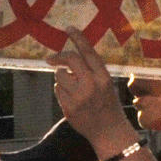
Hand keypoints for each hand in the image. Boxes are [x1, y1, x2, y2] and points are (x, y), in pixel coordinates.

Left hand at [50, 29, 138, 153]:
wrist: (108, 131)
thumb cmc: (107, 104)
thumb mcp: (106, 84)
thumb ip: (91, 71)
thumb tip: (68, 58)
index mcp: (103, 77)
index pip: (89, 53)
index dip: (78, 38)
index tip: (69, 28)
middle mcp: (91, 85)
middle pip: (70, 60)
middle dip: (59, 57)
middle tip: (51, 58)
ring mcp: (79, 97)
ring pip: (59, 76)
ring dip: (62, 77)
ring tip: (72, 87)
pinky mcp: (68, 108)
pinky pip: (57, 90)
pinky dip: (61, 91)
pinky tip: (72, 99)